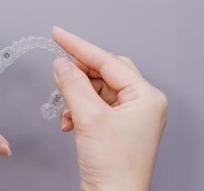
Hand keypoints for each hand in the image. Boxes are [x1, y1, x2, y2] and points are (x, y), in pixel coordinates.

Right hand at [52, 26, 166, 190]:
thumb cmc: (114, 168)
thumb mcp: (90, 118)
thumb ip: (73, 85)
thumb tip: (61, 64)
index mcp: (145, 97)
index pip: (108, 61)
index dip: (79, 46)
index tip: (59, 35)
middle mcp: (140, 104)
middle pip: (104, 73)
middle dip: (79, 74)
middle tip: (58, 71)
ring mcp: (128, 116)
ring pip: (96, 90)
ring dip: (75, 95)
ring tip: (65, 107)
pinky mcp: (115, 127)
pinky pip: (93, 106)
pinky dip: (77, 109)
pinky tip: (68, 120)